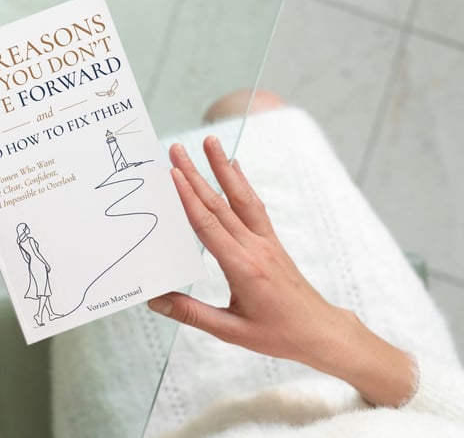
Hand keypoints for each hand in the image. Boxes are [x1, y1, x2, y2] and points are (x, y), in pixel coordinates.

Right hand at [148, 136, 415, 406]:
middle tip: (176, 149)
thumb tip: (155, 299)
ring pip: (240, 197)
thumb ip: (191, 313)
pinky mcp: (271, 241)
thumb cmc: (277, 334)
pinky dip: (242, 183)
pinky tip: (235, 165)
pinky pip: (254, 206)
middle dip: (196, 174)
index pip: (209, 226)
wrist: (320, 331)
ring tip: (210, 141)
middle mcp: (255, 247)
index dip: (189, 198)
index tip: (173, 174)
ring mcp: (265, 241)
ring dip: (223, 167)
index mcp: (243, 268)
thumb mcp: (231, 332)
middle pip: (219, 204)